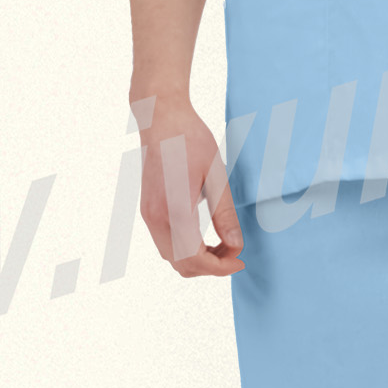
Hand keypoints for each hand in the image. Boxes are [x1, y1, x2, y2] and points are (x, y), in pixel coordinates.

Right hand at [134, 95, 244, 277]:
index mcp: (173, 210)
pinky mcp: (148, 210)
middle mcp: (156, 218)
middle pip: (181, 265)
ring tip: (222, 244)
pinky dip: (186, 249)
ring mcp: (148, 215)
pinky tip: (204, 236)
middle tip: (235, 252)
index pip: (194, 259)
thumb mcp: (216, 176)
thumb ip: (224, 215)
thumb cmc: (190, 140)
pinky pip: (166, 244)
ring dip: (198, 259)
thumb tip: (236, 245)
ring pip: (171, 257)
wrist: (161, 119)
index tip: (240, 259)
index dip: (220, 268)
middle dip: (210, 266)